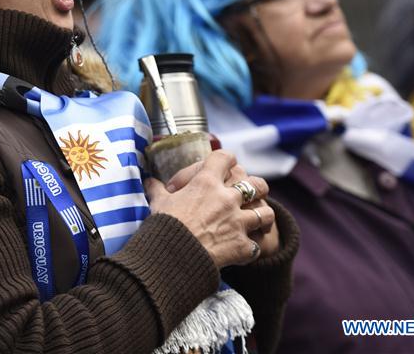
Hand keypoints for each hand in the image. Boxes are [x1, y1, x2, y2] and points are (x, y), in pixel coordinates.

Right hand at [145, 149, 272, 267]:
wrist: (172, 255)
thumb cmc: (164, 224)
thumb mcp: (158, 202)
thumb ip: (156, 189)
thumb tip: (148, 181)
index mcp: (206, 183)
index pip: (225, 158)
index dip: (227, 159)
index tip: (226, 163)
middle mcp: (227, 199)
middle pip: (256, 184)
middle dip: (256, 187)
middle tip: (250, 192)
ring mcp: (238, 222)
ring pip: (265, 212)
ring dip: (261, 216)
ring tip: (257, 219)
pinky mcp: (242, 245)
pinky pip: (256, 245)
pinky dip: (251, 248)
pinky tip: (245, 249)